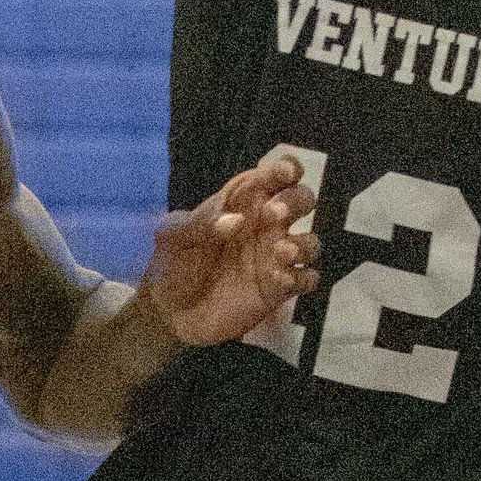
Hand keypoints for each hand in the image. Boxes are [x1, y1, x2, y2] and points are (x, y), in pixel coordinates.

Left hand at [142, 153, 320, 348]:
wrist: (169, 312)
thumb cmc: (173, 263)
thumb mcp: (174, 236)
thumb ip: (201, 223)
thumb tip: (235, 220)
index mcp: (242, 202)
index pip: (273, 176)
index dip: (286, 168)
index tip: (285, 174)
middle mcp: (265, 225)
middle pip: (302, 200)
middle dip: (297, 201)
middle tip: (273, 215)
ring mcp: (275, 257)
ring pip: (311, 242)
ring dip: (304, 244)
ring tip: (280, 253)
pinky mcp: (279, 289)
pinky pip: (306, 279)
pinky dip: (302, 278)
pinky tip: (280, 281)